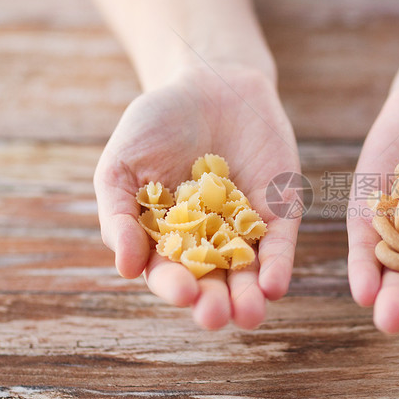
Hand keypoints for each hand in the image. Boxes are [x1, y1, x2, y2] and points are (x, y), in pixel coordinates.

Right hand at [94, 65, 299, 329]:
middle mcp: (208, 244)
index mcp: (166, 240)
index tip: (183, 293)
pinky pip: (279, 244)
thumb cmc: (156, 125)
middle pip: (212, 283)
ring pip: (248, 273)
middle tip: (215, 315)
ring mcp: (246, 229)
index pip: (169, 273)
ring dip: (249, 296)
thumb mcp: (122, 166)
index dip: (175, 287)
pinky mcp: (280, 212)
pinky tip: (275, 285)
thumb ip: (119, 216)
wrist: (209, 82)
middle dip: (214, 302)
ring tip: (249, 314)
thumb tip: (126, 269)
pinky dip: (278, 265)